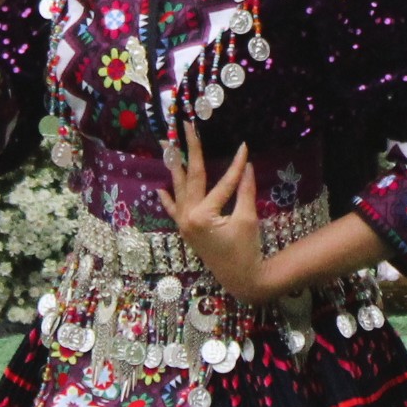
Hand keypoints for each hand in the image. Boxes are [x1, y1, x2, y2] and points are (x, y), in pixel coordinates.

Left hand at [164, 129, 266, 300]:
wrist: (240, 278)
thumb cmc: (246, 250)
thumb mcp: (247, 219)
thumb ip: (244, 190)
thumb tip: (246, 164)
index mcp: (202, 215)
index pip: (222, 184)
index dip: (235, 166)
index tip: (243, 146)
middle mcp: (187, 217)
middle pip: (191, 177)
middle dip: (189, 150)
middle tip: (186, 127)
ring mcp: (184, 223)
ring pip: (179, 189)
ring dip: (175, 167)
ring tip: (168, 145)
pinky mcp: (186, 229)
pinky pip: (174, 211)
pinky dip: (168, 200)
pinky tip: (160, 188)